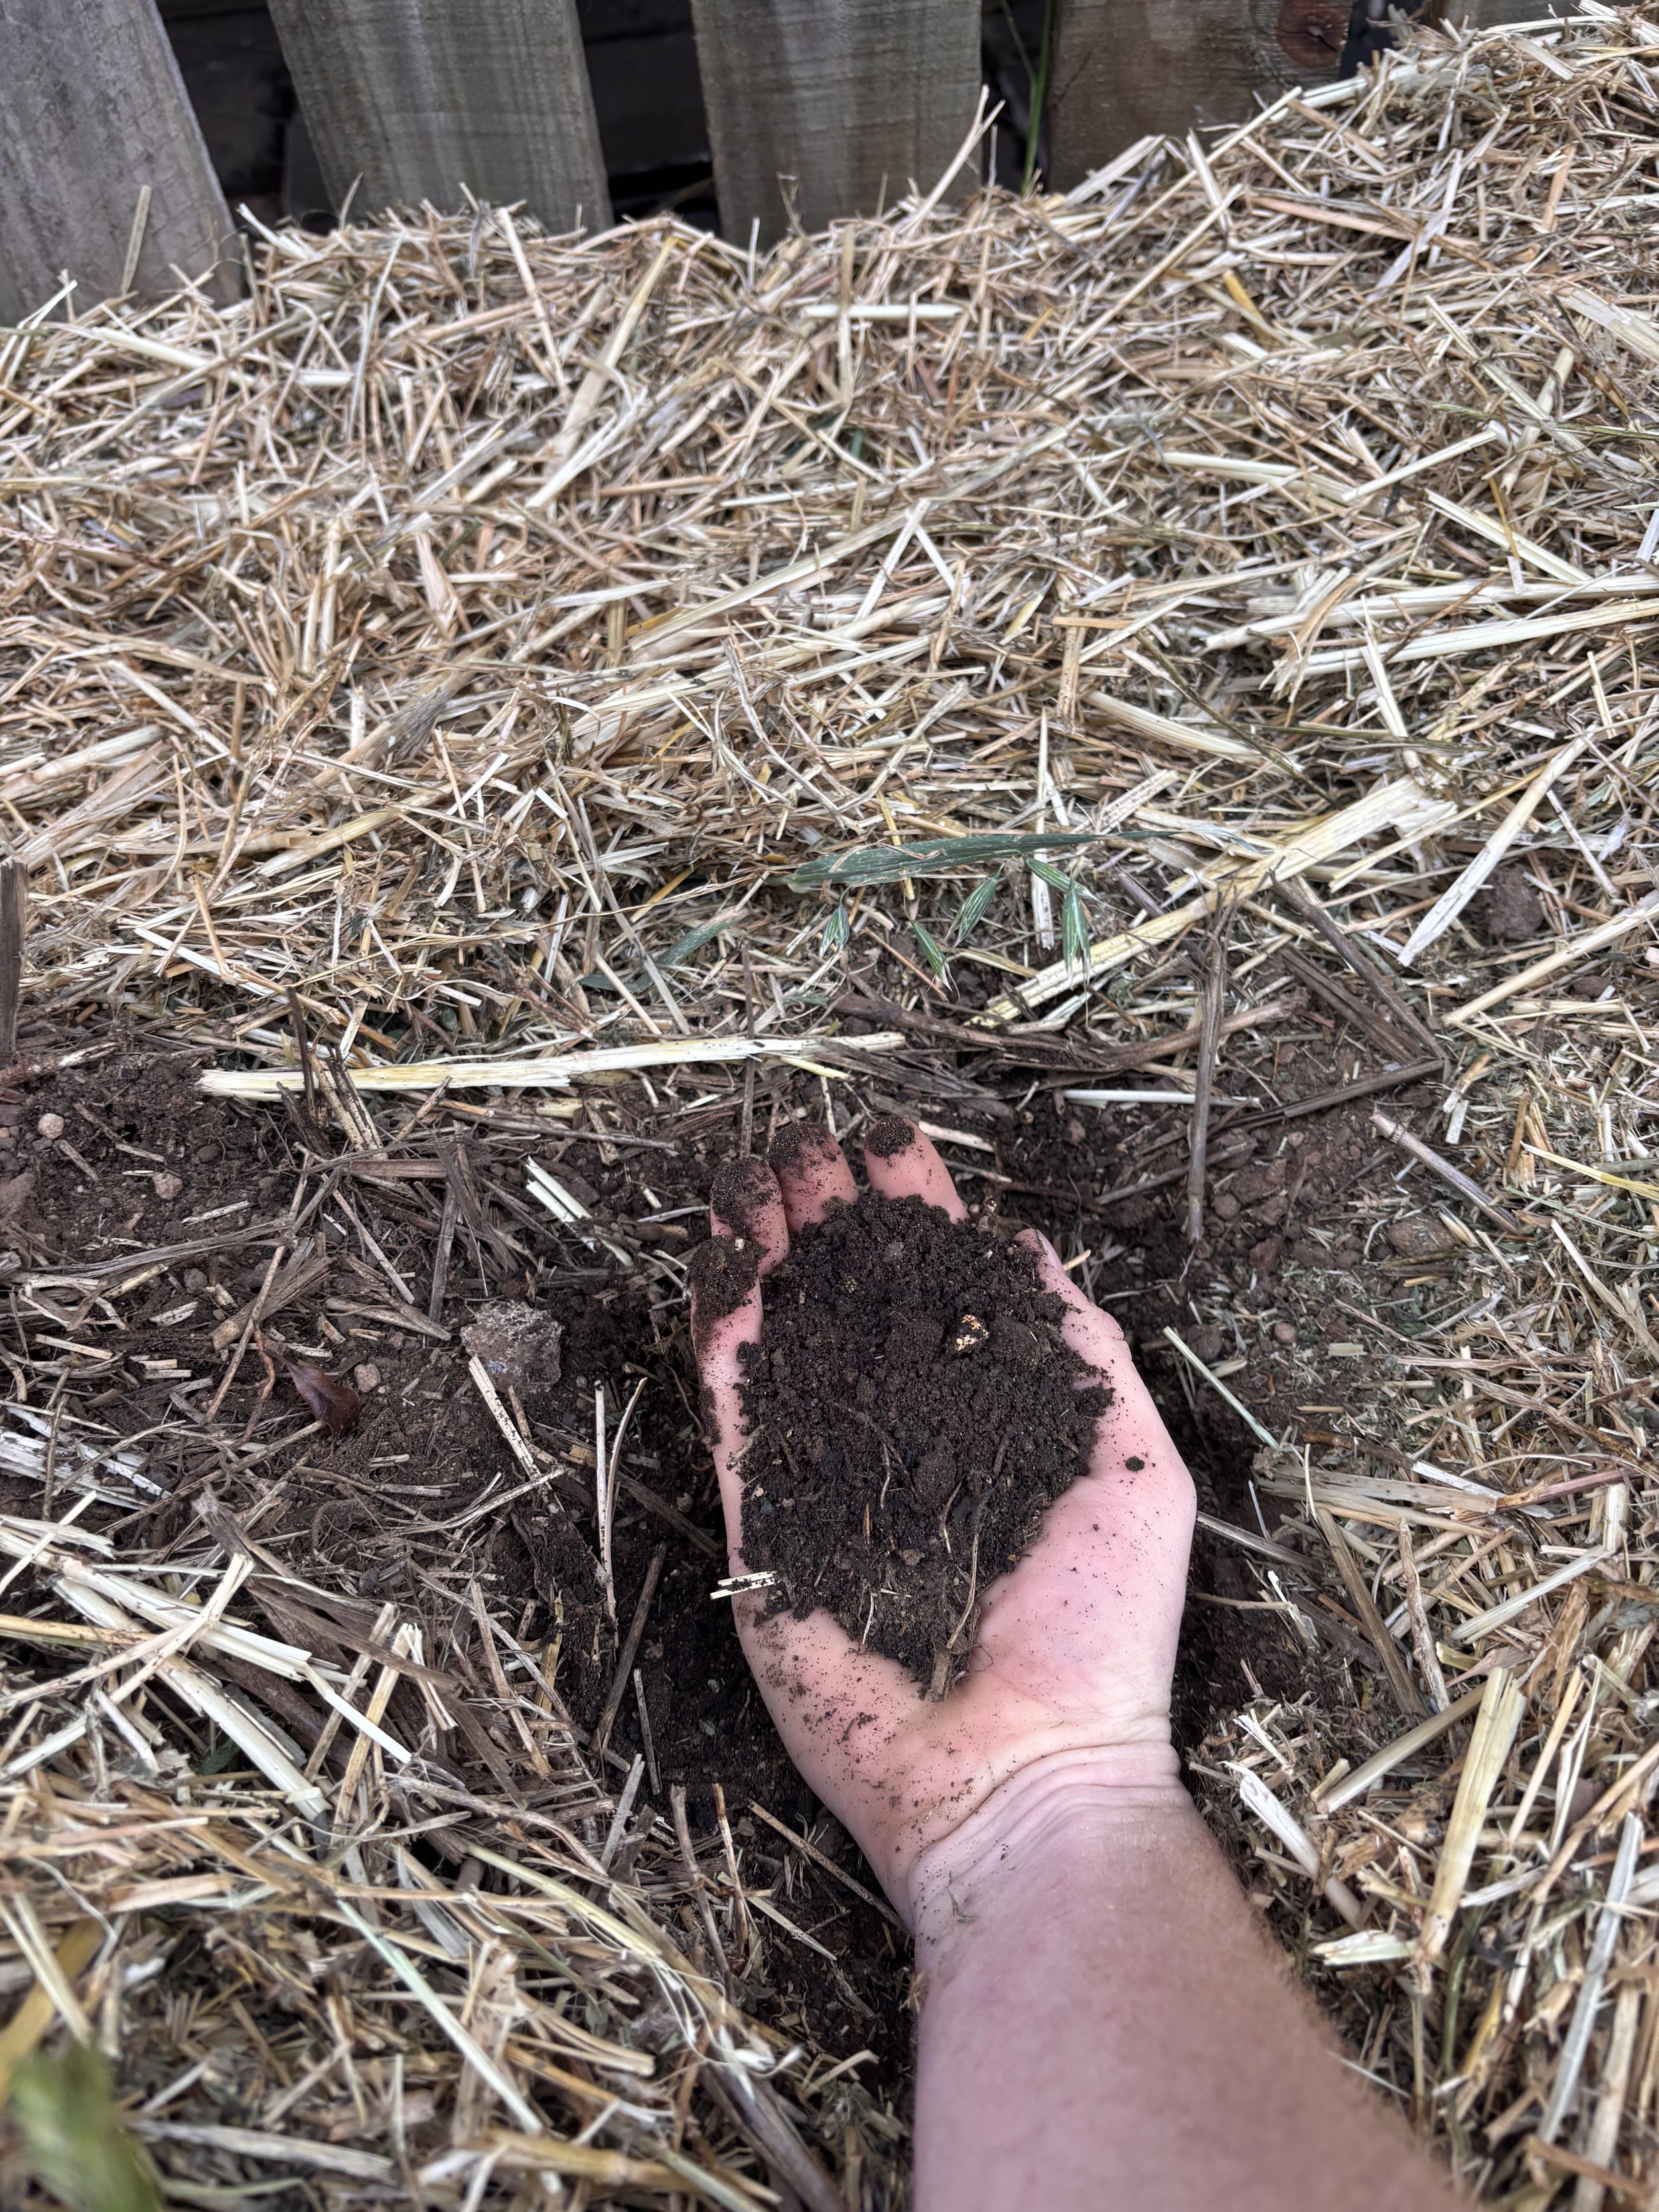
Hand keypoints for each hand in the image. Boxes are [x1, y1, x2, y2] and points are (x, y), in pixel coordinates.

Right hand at [692, 1118, 1196, 1917]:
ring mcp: (825, 1466)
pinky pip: (732, 1401)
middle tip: (803, 1142)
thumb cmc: (1099, 1625)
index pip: (937, 1283)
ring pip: (782, 1328)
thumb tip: (1027, 1244)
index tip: (889, 1139)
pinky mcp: (760, 1514)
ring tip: (748, 1175)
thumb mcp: (1130, 1460)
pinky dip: (720, 1325)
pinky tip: (721, 1258)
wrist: (1016, 1767)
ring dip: (764, 1246)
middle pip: (848, 1291)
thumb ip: (1078, 1345)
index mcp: (987, 1408)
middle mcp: (901, 1425)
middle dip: (826, 1210)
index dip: (912, 1206)